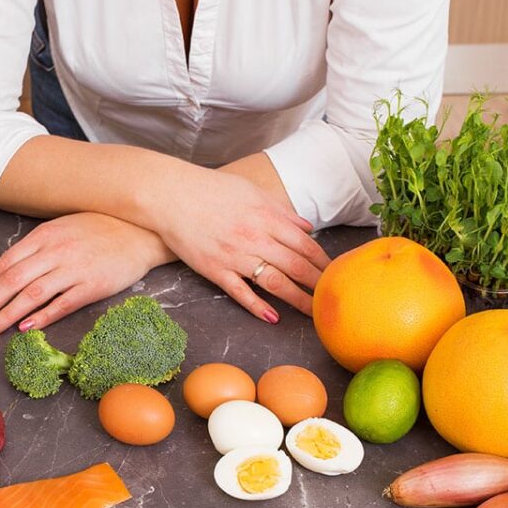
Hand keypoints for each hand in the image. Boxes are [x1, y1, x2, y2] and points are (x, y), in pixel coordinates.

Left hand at [0, 212, 175, 336]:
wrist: (141, 231)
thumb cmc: (100, 229)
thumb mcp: (63, 228)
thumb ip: (37, 247)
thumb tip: (8, 271)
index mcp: (44, 236)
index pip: (5, 263)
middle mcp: (55, 251)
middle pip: (12, 280)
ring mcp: (74, 268)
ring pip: (32, 294)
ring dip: (8, 314)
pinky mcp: (93, 285)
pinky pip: (62, 303)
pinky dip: (42, 317)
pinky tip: (26, 329)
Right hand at [142, 167, 330, 321]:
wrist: (172, 195)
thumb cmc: (212, 190)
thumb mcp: (252, 192)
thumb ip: (282, 212)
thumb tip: (307, 228)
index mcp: (267, 218)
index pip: (305, 245)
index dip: (323, 262)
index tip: (336, 274)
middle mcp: (255, 238)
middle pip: (296, 266)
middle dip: (318, 284)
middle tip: (333, 298)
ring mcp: (235, 256)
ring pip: (274, 282)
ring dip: (297, 299)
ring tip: (313, 313)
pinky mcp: (215, 270)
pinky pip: (240, 292)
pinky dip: (257, 306)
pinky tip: (273, 317)